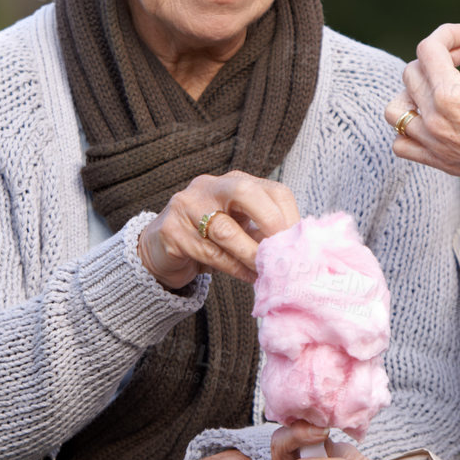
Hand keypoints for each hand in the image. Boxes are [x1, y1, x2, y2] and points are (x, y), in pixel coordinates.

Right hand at [137, 171, 300, 290]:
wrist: (160, 252)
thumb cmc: (208, 240)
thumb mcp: (239, 229)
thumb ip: (262, 234)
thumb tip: (295, 250)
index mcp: (233, 182)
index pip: (271, 189)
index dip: (289, 215)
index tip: (299, 242)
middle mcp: (208, 187)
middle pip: (244, 191)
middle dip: (269, 220)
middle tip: (284, 250)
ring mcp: (186, 206)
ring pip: (225, 229)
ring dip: (250, 254)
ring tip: (266, 272)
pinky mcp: (172, 232)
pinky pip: (208, 252)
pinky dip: (233, 267)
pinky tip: (246, 276)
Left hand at [384, 23, 459, 208]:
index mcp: (451, 95)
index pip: (429, 49)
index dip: (448, 34)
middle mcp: (434, 118)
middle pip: (412, 72)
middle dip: (436, 57)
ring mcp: (431, 142)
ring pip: (396, 108)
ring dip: (412, 91)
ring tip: (437, 88)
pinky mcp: (435, 161)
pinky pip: (401, 143)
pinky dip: (407, 130)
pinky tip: (430, 120)